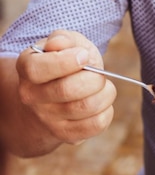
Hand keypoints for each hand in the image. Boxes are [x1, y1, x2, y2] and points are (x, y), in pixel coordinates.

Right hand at [16, 30, 115, 144]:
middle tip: (100, 74)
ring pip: (84, 107)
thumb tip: (59, 45)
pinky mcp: (66, 135)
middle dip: (94, 78)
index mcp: (26, 68)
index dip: (68, 61)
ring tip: (105, 87)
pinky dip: (107, 112)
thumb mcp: (63, 44)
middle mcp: (32, 97)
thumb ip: (63, 39)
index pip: (39, 69)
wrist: (54, 98)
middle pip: (67, 90)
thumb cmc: (63, 65)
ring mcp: (48, 119)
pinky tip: (104, 104)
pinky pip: (94, 125)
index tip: (84, 56)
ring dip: (105, 94)